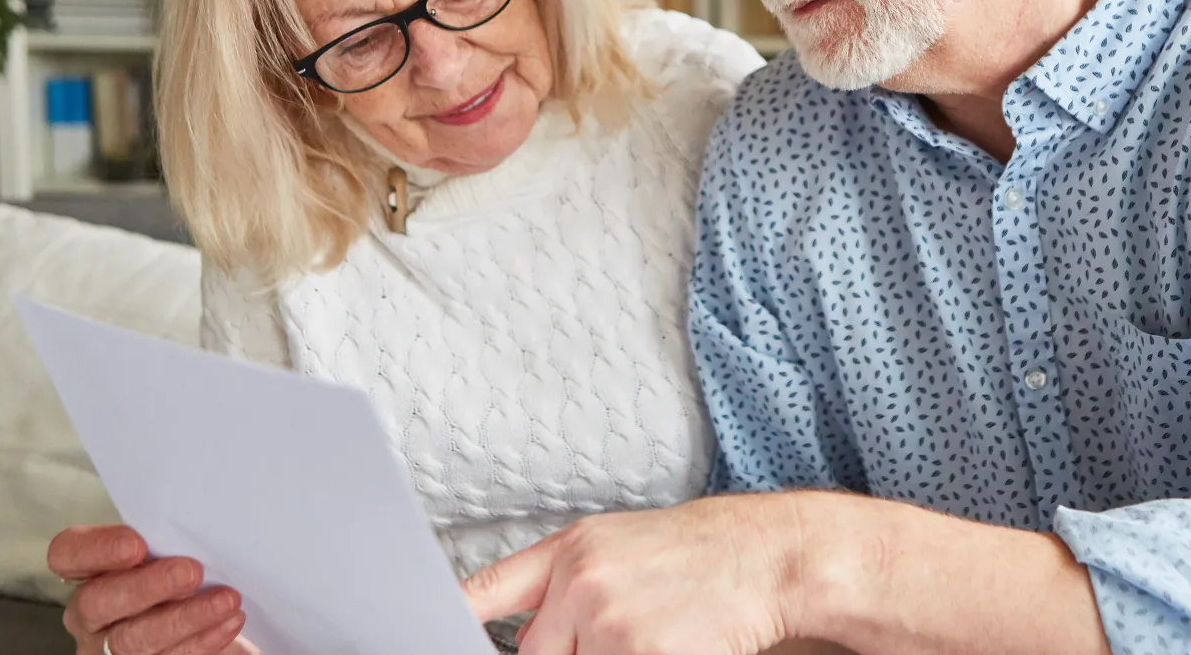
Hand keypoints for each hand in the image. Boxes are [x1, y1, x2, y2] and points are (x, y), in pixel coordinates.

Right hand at [48, 524, 254, 654]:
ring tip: (226, 601)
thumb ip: (169, 541)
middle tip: (191, 572)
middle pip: (99, 602)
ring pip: (133, 639)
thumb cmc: (182, 577)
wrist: (201, 621)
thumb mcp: (169, 553)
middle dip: (146, 587)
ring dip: (184, 619)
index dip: (97, 549)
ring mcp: (107, 648)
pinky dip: (202, 641)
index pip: (68, 554)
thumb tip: (202, 523)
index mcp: (87, 573)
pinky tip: (229, 622)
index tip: (137, 544)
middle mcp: (89, 614)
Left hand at [463, 495, 809, 654]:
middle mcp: (581, 582)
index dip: (450, 621)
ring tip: (652, 636)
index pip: (485, 593)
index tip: (421, 634)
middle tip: (620, 635)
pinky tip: (670, 645)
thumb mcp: (620, 546)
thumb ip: (565, 586)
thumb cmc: (701, 553)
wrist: (769, 555)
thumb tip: (527, 638)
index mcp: (571, 548)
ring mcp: (610, 623)